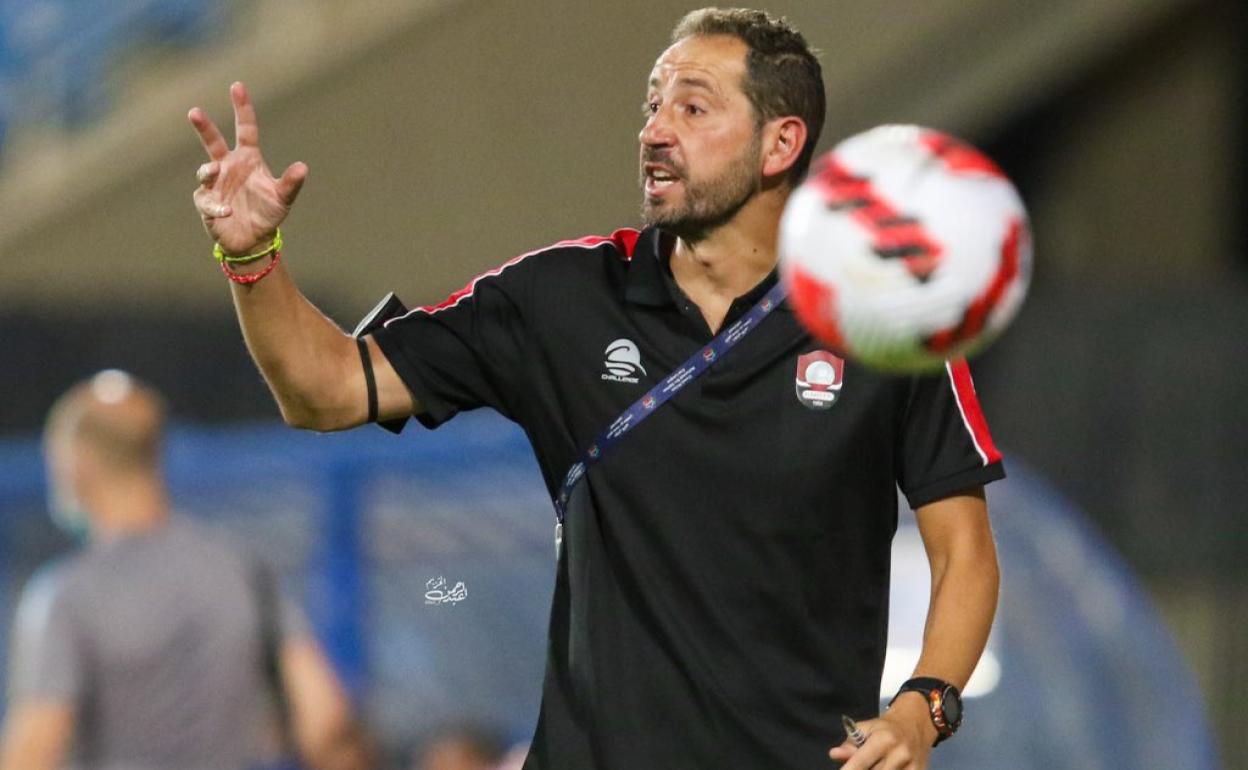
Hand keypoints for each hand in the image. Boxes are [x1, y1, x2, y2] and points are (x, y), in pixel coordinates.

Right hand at [188, 82, 306, 254]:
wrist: (253, 240)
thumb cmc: (268, 214)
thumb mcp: (283, 198)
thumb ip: (291, 183)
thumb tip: (303, 167)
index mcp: (248, 158)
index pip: (245, 129)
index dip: (242, 108)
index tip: (237, 86)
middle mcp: (228, 166)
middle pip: (213, 142)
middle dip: (204, 127)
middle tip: (194, 111)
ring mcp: (215, 183)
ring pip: (205, 170)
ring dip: (208, 170)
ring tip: (213, 171)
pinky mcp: (206, 202)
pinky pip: (207, 200)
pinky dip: (216, 205)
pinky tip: (227, 211)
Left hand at [828, 694, 936, 768]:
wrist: (917, 724)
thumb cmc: (887, 727)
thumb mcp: (866, 728)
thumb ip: (850, 743)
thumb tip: (834, 754)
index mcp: (884, 739)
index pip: (861, 762)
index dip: (849, 769)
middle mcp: (900, 754)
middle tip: (855, 766)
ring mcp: (912, 767)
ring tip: (869, 764)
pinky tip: (882, 767)